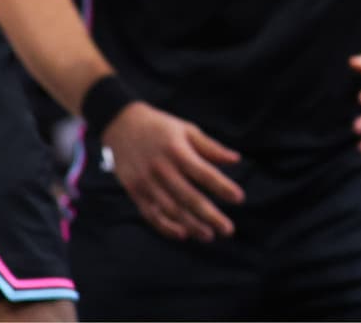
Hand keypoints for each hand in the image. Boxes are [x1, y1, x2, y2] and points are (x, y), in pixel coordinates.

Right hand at [101, 101, 244, 241]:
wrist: (121, 125)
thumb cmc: (161, 127)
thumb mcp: (187, 130)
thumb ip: (210, 147)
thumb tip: (236, 160)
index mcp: (177, 151)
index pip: (204, 172)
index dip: (222, 186)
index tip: (239, 198)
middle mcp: (161, 168)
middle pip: (188, 197)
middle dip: (210, 215)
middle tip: (228, 229)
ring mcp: (146, 182)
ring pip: (171, 210)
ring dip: (191, 225)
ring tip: (209, 235)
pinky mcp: (134, 191)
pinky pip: (151, 214)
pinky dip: (166, 227)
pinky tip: (183, 234)